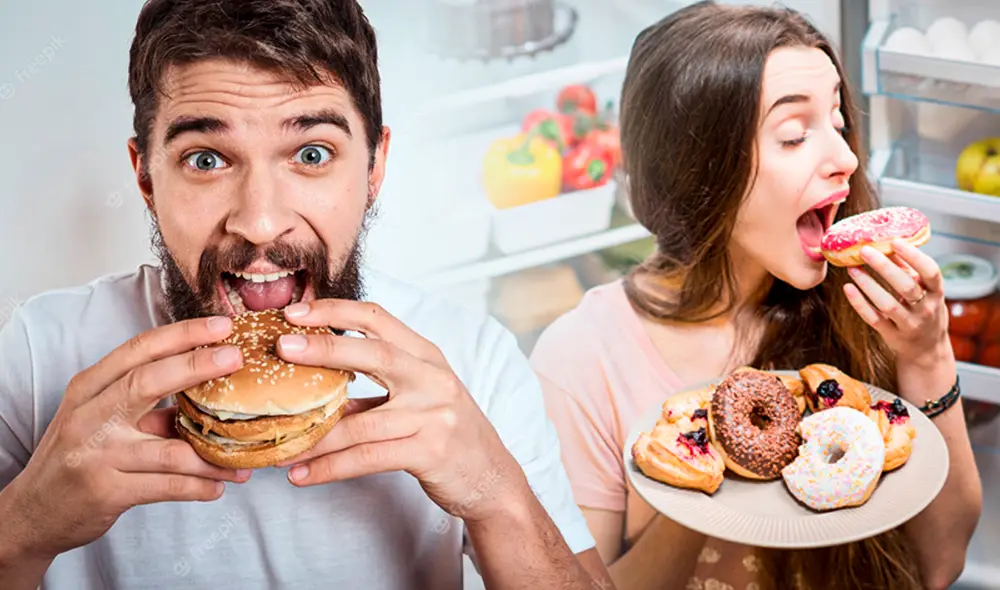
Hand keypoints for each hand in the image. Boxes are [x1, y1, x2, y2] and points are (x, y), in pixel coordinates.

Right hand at [2, 316, 250, 559]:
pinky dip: (198, 487)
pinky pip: (167, 486)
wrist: (35, 510)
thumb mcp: (101, 418)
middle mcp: (90, 416)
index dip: (182, 334)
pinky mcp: (107, 491)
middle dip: (196, 366)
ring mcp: (97, 455)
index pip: (138, 350)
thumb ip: (146, 403)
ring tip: (244, 459)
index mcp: (90, 388)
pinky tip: (218, 486)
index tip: (221, 326)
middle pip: (147, 382)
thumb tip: (206, 385)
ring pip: (170, 449)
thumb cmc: (78, 454)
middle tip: (236, 359)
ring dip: (214, 455)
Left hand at [274, 300, 527, 524]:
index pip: (378, 319)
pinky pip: (367, 458)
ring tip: (277, 445)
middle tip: (281, 347)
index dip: (335, 311)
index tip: (295, 313)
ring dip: (314, 436)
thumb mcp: (420, 397)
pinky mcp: (429, 451)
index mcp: (427, 356)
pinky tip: (302, 474)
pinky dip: (329, 468)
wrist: (491, 478)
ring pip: (361, 422)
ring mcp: (434, 415)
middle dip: (324, 348)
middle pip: (373, 353)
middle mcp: (433, 379)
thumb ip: (376, 387)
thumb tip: (313, 383)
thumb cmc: (448, 433)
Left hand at [843, 239, 952, 369]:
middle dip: (884, 267)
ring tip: (852, 268)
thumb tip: (888, 243)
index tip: (896, 241)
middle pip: (905, 286)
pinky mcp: (892, 335)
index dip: (914, 256)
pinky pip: (874, 319)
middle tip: (865, 251)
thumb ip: (908, 269)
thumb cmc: (924, 310)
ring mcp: (909, 324)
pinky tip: (848, 288)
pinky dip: (860, 304)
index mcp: (936, 293)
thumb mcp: (924, 290)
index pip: (930, 272)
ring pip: (887, 304)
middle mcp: (925, 309)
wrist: (927, 349)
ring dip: (868, 284)